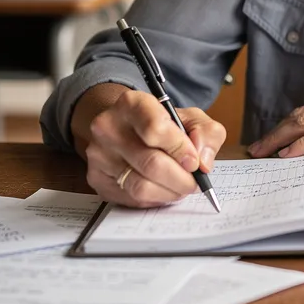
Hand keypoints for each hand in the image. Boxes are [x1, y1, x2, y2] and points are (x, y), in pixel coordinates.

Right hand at [80, 87, 226, 207]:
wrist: (126, 128)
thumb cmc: (161, 123)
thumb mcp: (190, 118)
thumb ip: (206, 133)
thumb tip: (203, 161)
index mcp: (132, 104)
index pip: (155, 129)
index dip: (180, 149)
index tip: (194, 162)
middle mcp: (108, 127)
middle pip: (151, 163)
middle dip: (181, 179)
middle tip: (194, 183)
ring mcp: (99, 154)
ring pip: (141, 186)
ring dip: (169, 193)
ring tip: (180, 187)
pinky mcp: (96, 178)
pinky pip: (131, 199)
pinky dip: (154, 199)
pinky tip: (162, 190)